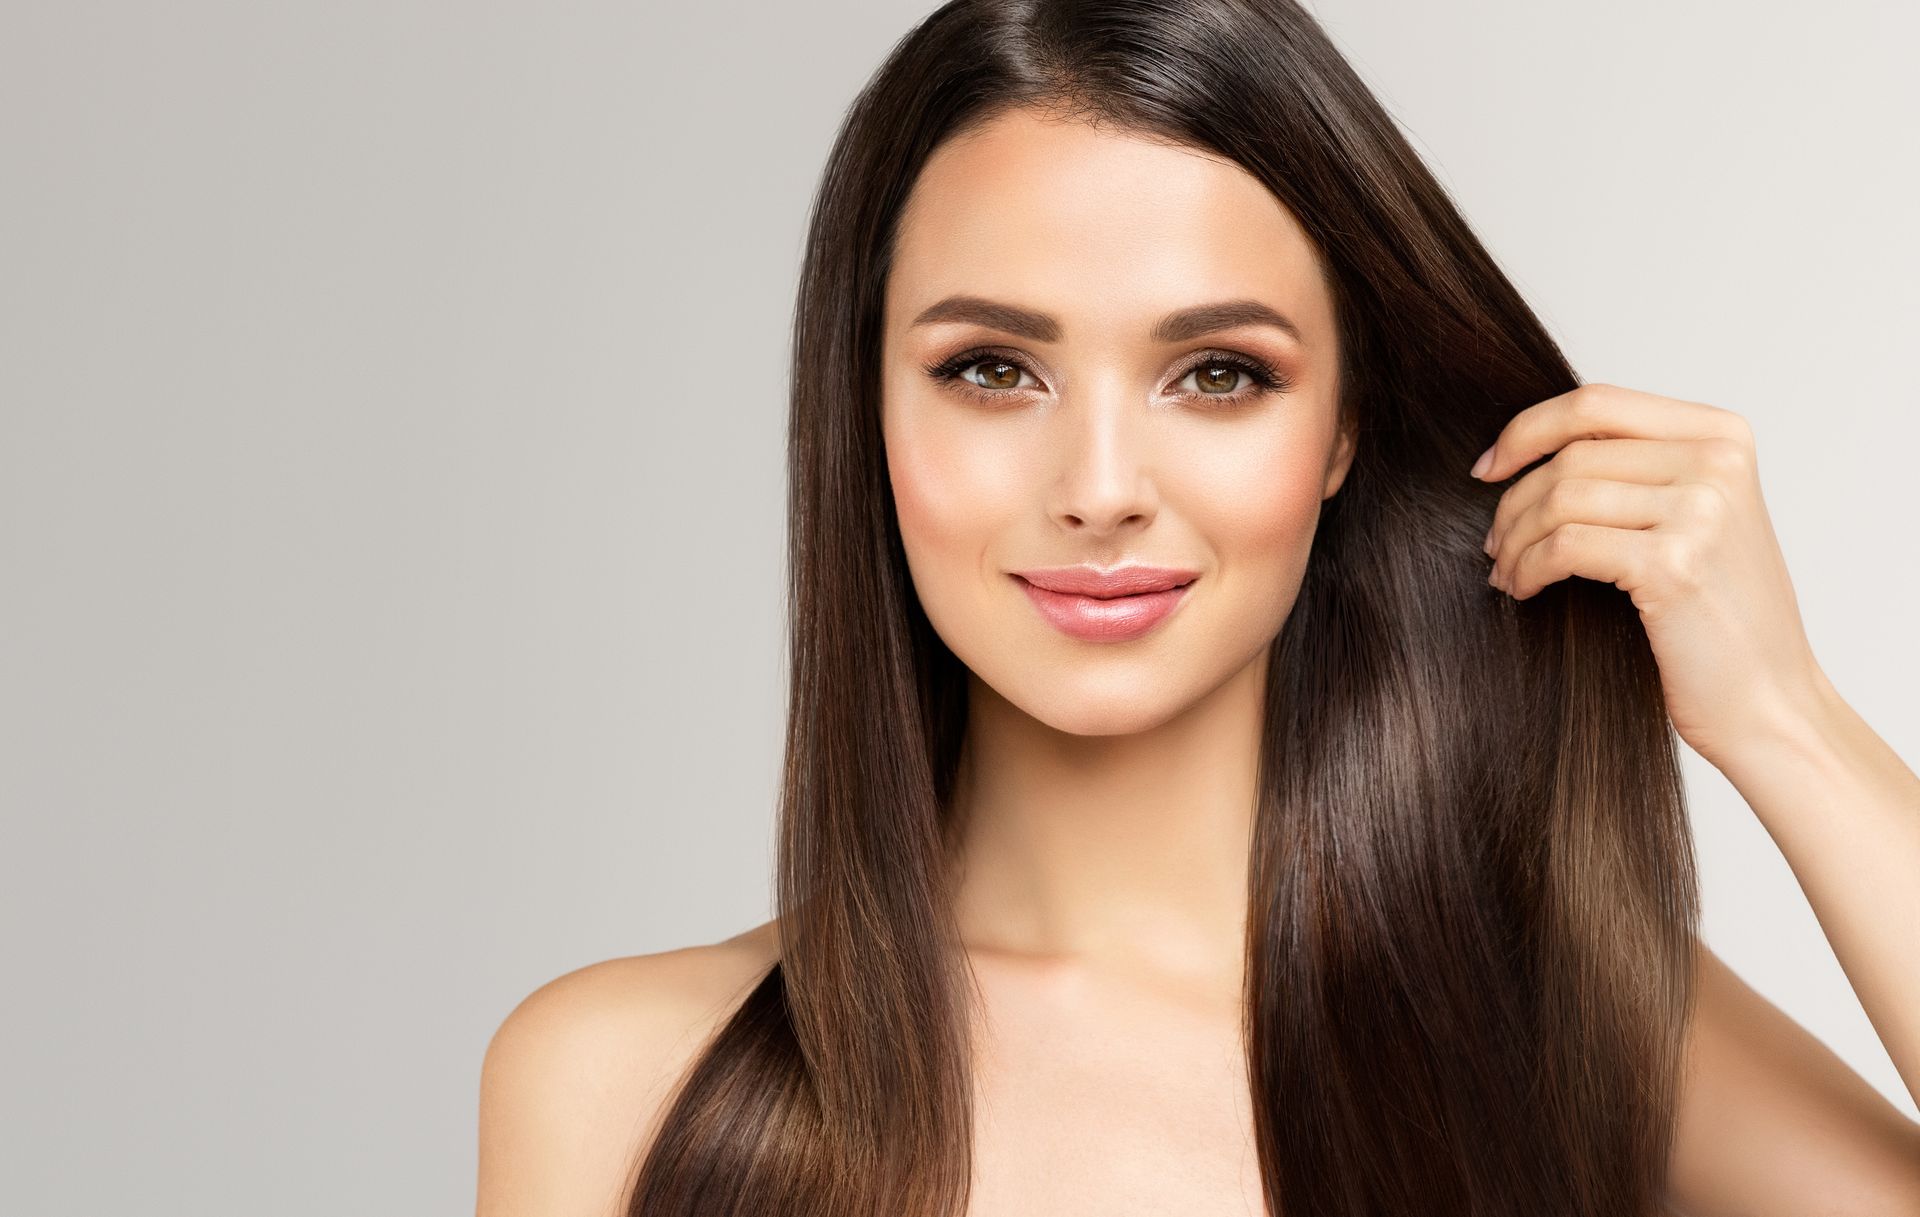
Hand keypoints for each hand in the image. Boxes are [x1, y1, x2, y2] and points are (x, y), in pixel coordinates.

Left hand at [1472, 382, 1831, 769]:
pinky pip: (1563, 546)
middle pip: (1571, 455)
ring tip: (1505, 571)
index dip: (1526, 431)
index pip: (1597, 403)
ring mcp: (1699, 510)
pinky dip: (1527, 569)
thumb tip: (1530, 450)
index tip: (1487, 470)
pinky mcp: (1673, 563)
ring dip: (1515, 539)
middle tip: (1493, 545)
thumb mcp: (1693, 519)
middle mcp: (1716, 461)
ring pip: (1560, 498)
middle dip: (1514, 501)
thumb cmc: (1718, 618)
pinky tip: (1521, 590)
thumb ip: (1636, 470)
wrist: (1769, 704)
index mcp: (1722, 435)